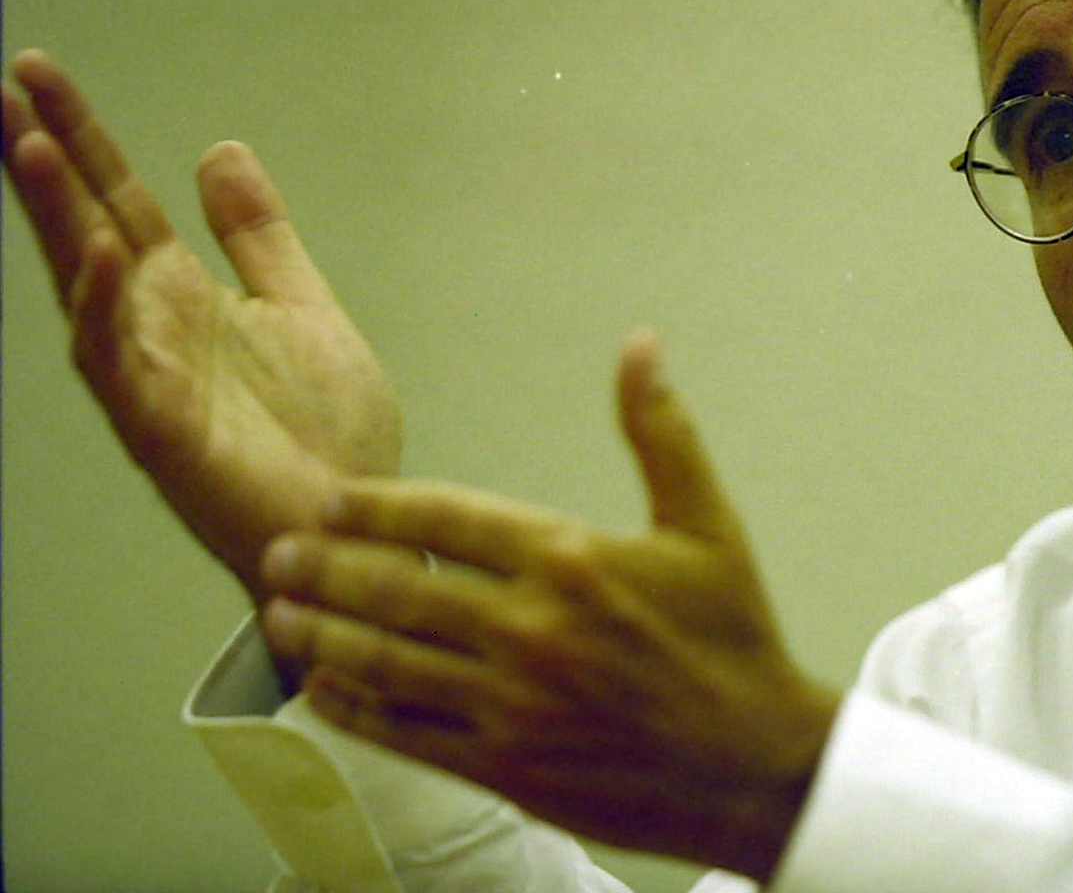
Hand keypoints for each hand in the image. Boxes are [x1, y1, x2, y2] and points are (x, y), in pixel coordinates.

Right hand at [2, 51, 401, 605]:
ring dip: (59, 221)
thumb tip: (219, 150)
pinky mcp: (164, 432)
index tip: (39, 74)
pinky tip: (103, 254)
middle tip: (8, 89)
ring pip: (85, 290)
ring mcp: (151, 382)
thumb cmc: (327, 433)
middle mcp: (153, 333)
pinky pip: (120, 366)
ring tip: (35, 147)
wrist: (356, 525)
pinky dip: (105, 310)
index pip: (118, 202)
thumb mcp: (301, 306)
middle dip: (44, 164)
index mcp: (184, 300)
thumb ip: (258, 236)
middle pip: (84, 232)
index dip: (82, 140)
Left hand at [258, 334, 839, 880]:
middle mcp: (531, 628)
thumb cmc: (733, 641)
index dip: (375, 506)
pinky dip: (358, 710)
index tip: (331, 500)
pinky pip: (410, 733)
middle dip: (324, 569)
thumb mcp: (707, 524)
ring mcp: (512, 702)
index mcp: (571, 559)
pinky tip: (325, 690)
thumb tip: (640, 345)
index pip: (445, 517)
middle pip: (398, 587)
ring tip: (279, 616)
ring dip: (323, 636)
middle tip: (277, 554)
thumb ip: (659, 432)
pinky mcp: (507, 765)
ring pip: (389, 661)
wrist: (756, 763)